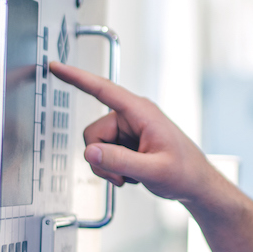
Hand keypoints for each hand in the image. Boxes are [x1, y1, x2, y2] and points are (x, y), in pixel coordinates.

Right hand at [48, 61, 221, 204]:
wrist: (196, 184)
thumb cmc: (185, 172)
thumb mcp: (153, 170)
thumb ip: (119, 161)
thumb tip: (90, 152)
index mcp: (141, 112)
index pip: (103, 90)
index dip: (77, 77)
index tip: (57, 67)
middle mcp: (132, 117)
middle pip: (93, 134)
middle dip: (102, 158)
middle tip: (122, 175)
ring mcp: (128, 130)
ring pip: (96, 147)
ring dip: (108, 166)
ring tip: (131, 175)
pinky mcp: (126, 142)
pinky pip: (104, 154)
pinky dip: (113, 169)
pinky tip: (131, 174)